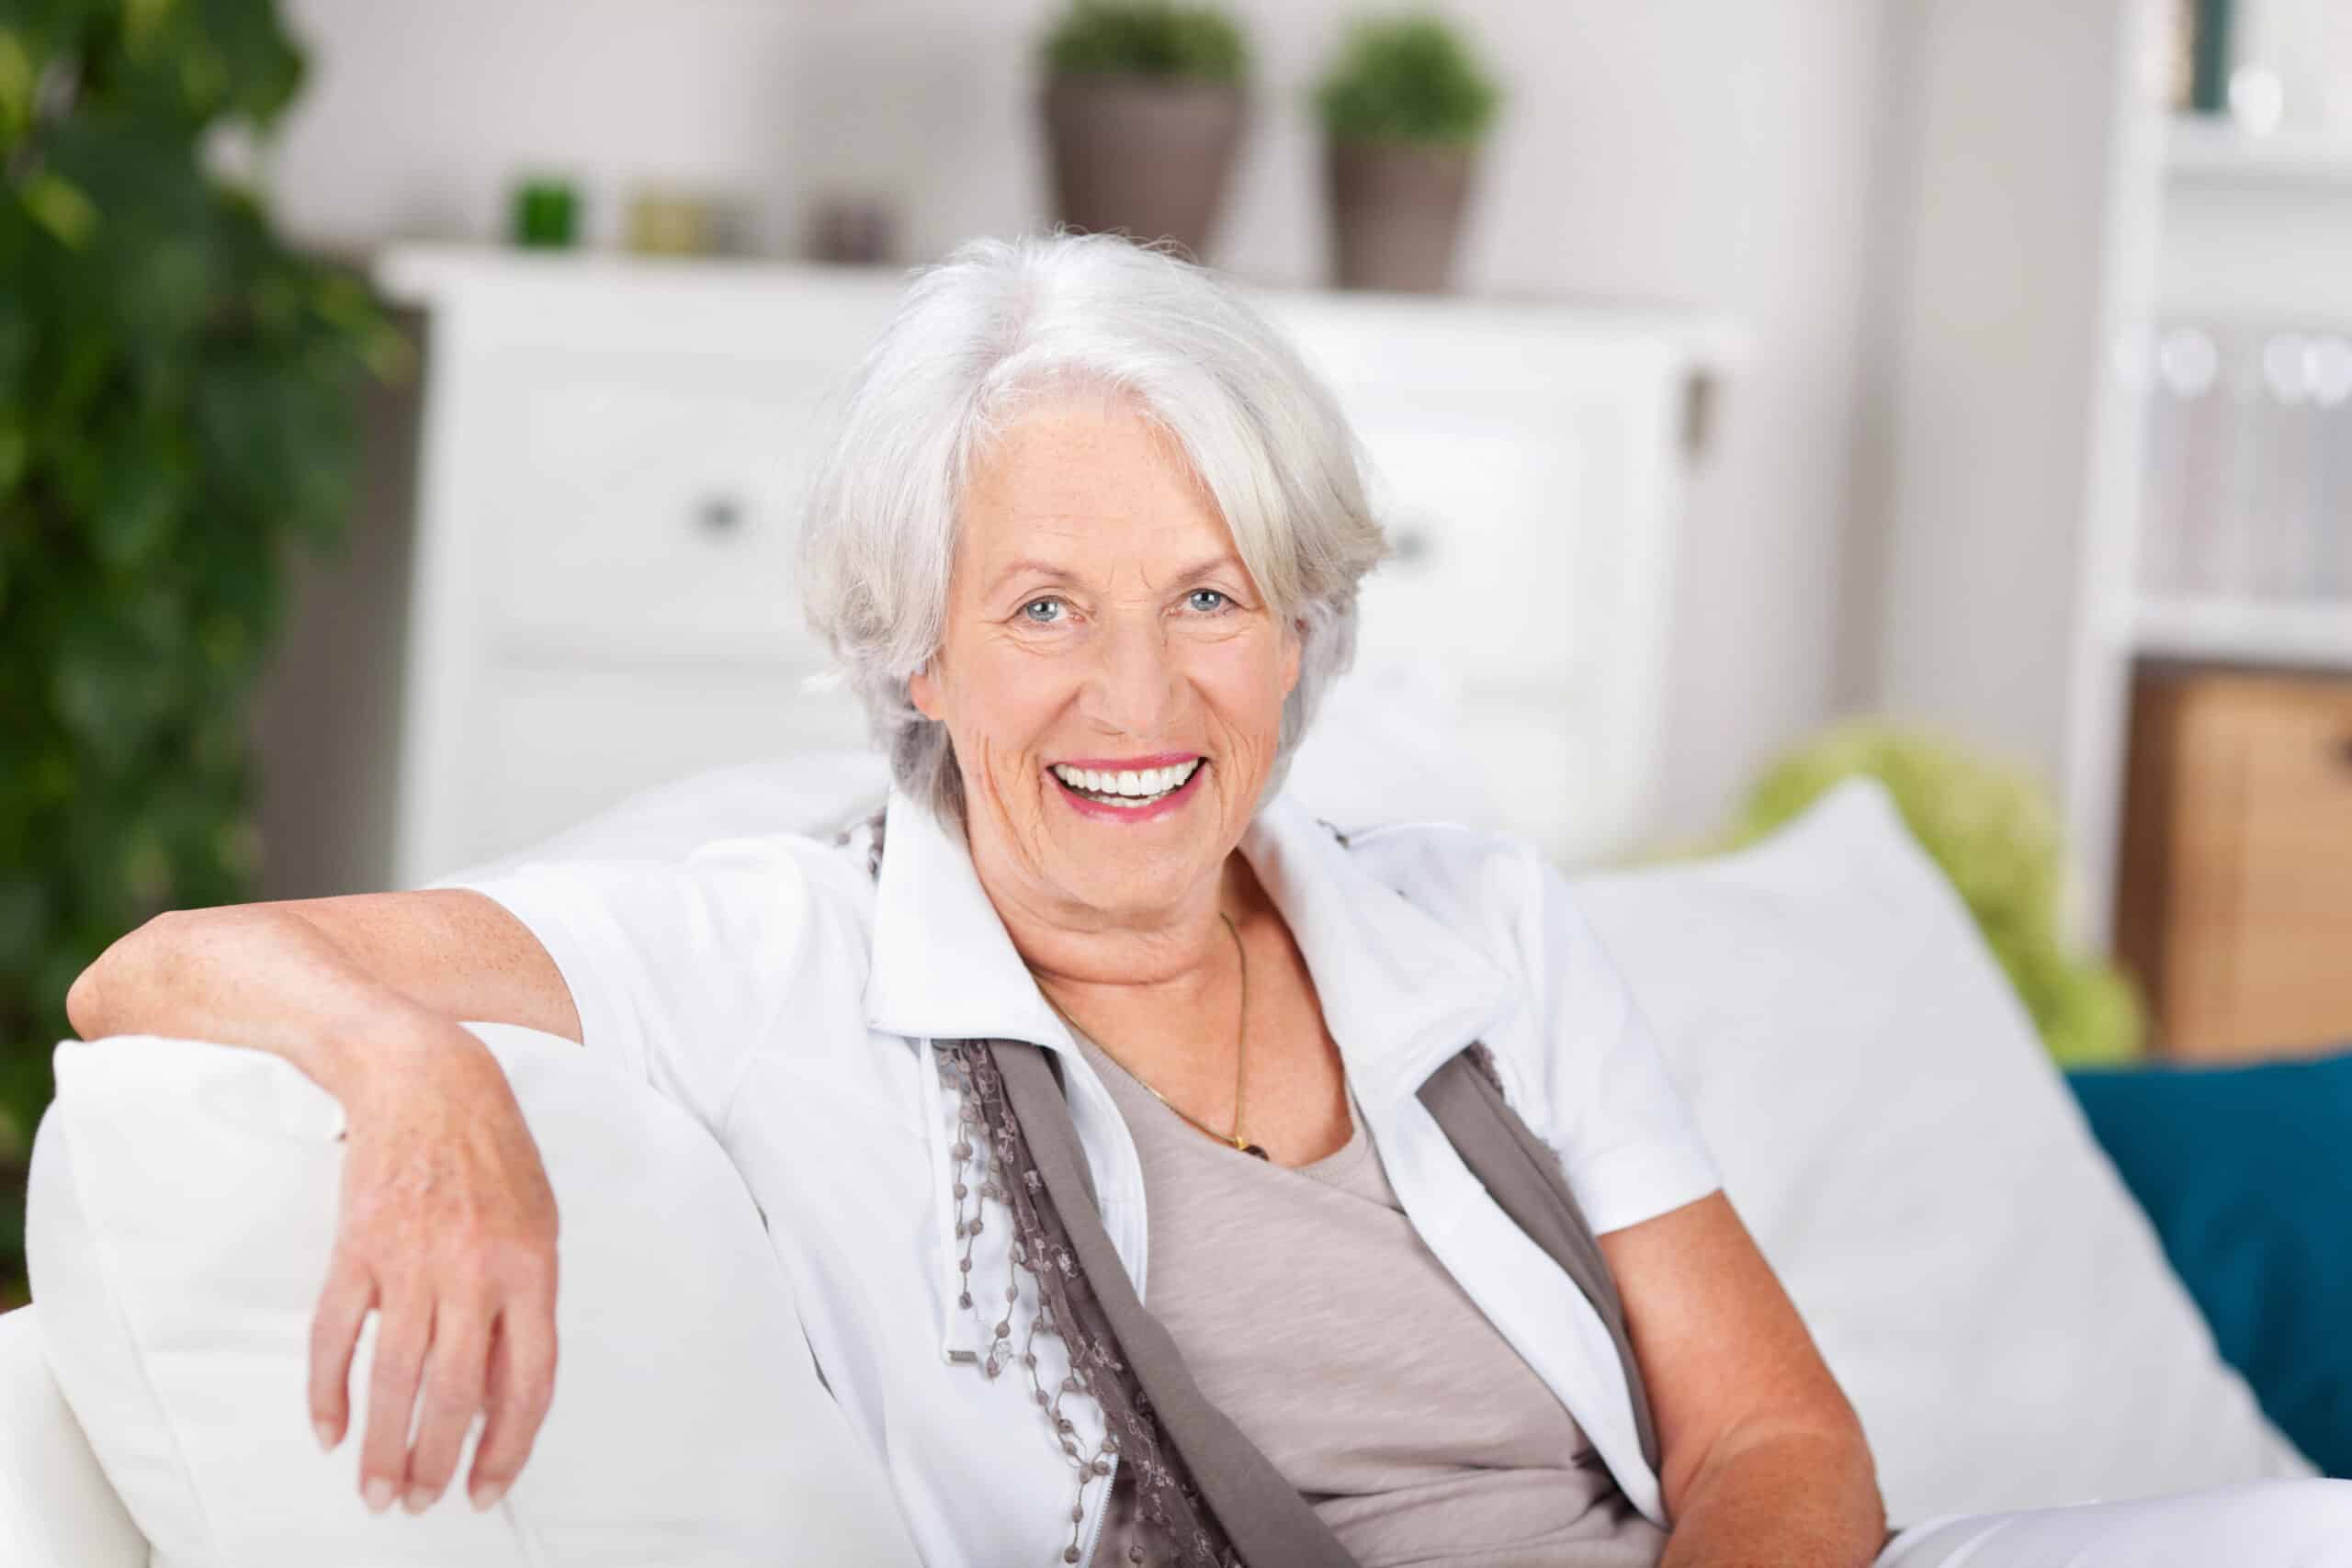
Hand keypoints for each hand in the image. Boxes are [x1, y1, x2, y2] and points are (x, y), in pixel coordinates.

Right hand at [307, 1029, 559, 1515]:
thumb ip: (525, 1307)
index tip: (489, 1488)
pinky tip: (328, 1429)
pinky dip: (328, 1389)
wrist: (427, 1078)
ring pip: (396, 1377)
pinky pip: (336, 1335)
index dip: (509, 1445)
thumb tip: (503, 1395)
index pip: (530, 1381)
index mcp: (533, 1267)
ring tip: (378, 1491)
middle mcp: (475, 1270)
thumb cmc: (492, 1151)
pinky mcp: (356, 1248)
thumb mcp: (538, 1223)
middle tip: (420, 1503)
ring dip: (383, 1446)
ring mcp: (411, 1260)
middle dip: (438, 1463)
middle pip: (457, 1393)